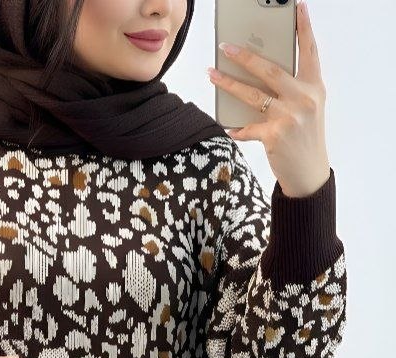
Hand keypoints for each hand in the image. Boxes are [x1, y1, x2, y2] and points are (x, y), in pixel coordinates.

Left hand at [207, 0, 330, 196]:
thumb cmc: (305, 138)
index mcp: (314, 87)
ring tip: (211, 73)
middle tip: (226, 46)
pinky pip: (247, 127)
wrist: (309, 172)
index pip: (309, 51)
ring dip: (228, 83)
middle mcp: (304, 98)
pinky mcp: (275, 135)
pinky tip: (229, 127)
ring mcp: (289, 116)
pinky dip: (236, 128)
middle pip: (270, 69)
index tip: (297, 6)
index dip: (304, 27)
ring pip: (252, 94)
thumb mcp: (308, 108)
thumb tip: (261, 73)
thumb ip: (292, 89)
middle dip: (245, 56)